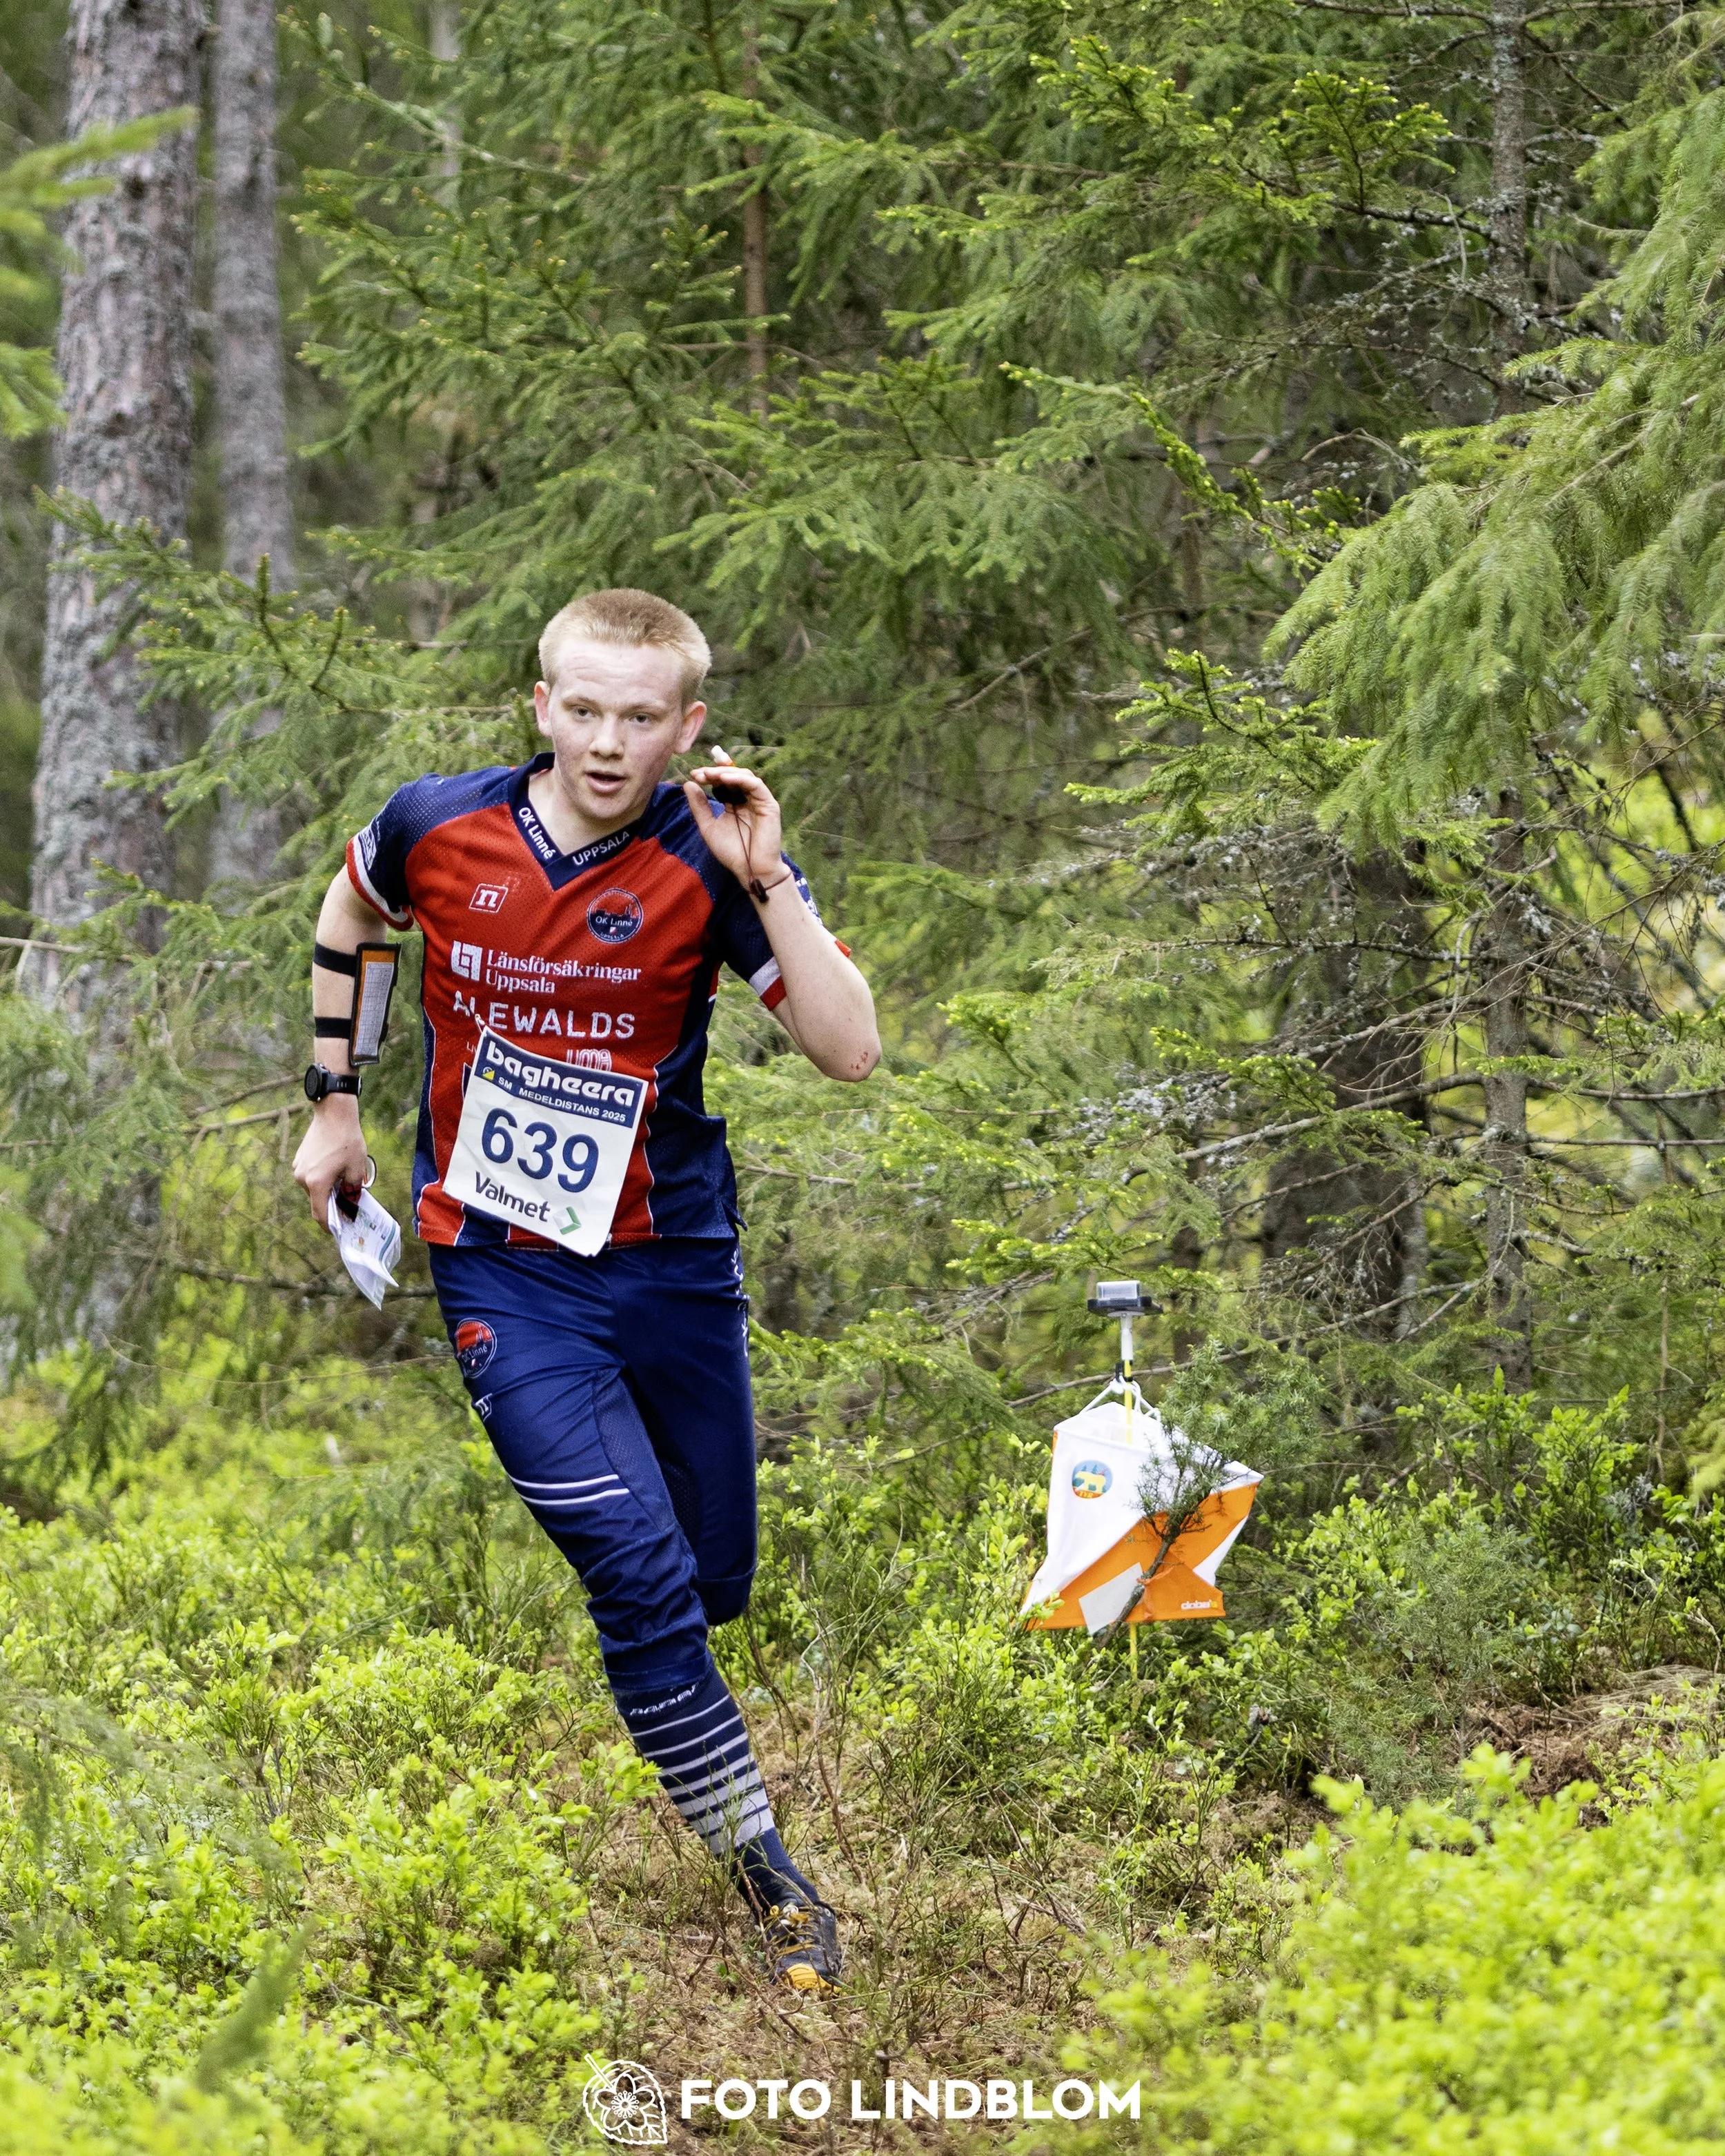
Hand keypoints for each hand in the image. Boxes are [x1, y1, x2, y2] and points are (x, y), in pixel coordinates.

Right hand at [293, 1100, 368, 1224]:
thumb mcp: (357, 1168)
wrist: (333, 1113)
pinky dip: (321, 1177)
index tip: (338, 1230)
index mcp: (316, 1183)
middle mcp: (302, 1178)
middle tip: (348, 1202)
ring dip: (327, 1188)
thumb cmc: (347, 1140)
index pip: (319, 1214)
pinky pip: (310, 1176)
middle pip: (317, 1200)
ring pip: (313, 1187)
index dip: (329, 1225)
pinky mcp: (298, 1159)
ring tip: (344, 1179)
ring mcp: (298, 1168)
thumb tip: (350, 1202)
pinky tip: (335, 1167)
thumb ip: (353, 1190)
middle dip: (332, 1204)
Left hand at [683, 747, 784, 889]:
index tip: (693, 775)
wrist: (750, 870)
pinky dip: (740, 779)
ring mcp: (759, 800)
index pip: (723, 781)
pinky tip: (724, 779)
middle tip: (699, 773)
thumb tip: (688, 784)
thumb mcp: (708, 826)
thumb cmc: (732, 852)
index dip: (709, 775)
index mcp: (735, 802)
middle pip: (733, 775)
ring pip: (745, 776)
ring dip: (725, 772)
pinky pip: (756, 785)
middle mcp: (747, 799)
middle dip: (715, 771)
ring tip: (709, 774)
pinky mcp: (769, 805)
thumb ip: (699, 806)